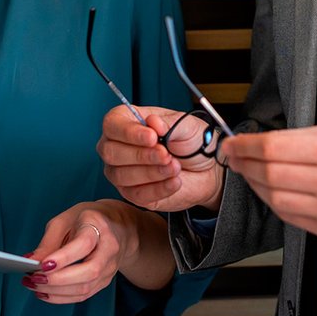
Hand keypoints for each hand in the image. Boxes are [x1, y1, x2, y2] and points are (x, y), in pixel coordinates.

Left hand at [24, 201, 134, 303]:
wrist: (115, 225)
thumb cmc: (85, 220)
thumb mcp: (64, 221)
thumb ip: (48, 242)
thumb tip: (31, 261)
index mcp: (99, 226)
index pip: (84, 245)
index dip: (63, 257)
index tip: (42, 265)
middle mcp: (110, 248)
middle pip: (89, 271)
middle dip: (58, 279)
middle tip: (34, 278)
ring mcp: (110, 267)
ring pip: (86, 287)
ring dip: (56, 291)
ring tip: (34, 286)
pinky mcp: (105, 281)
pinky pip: (83, 295)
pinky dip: (61, 297)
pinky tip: (44, 293)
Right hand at [97, 103, 224, 212]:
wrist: (206, 168)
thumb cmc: (191, 142)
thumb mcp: (187, 126)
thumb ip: (169, 123)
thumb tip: (153, 122)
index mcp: (127, 121)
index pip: (112, 124)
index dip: (129, 132)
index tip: (152, 137)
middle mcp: (118, 146)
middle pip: (110, 152)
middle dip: (141, 155)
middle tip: (166, 155)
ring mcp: (121, 171)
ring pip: (122, 175)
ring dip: (152, 172)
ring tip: (175, 167)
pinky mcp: (132, 194)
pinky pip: (137, 194)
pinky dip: (158, 188)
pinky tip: (175, 181)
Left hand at [220, 126, 316, 241]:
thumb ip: (300, 139)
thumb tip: (260, 143)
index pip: (272, 147)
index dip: (245, 145)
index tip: (232, 143)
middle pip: (269, 173)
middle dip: (244, 164)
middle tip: (234, 157)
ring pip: (274, 197)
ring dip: (254, 185)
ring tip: (249, 174)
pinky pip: (288, 216)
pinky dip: (272, 202)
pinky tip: (268, 191)